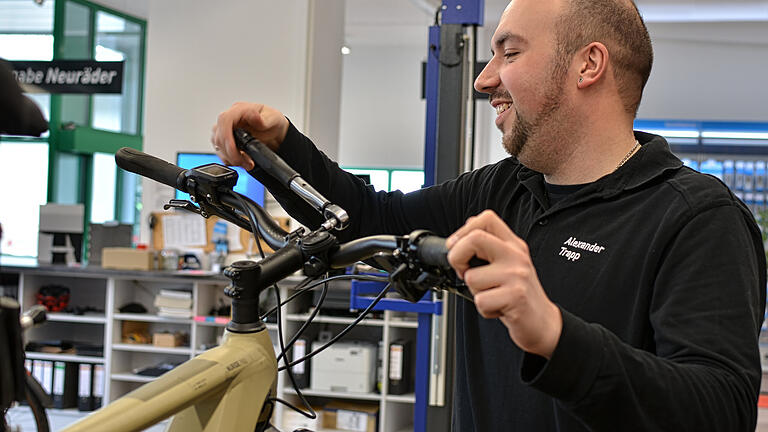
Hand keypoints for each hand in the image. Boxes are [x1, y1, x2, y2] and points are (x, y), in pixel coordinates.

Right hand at [211, 102, 289, 170]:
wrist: (274, 133)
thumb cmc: (272, 123)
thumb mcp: (273, 119)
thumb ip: (263, 119)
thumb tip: (253, 115)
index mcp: (240, 110)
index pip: (224, 120)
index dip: (226, 136)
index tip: (233, 149)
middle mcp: (230, 119)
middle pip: (219, 136)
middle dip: (231, 153)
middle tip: (246, 161)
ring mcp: (226, 130)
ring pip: (218, 146)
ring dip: (231, 158)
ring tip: (247, 163)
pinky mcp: (225, 141)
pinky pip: (221, 152)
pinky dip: (230, 160)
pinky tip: (242, 162)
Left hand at [446, 210, 562, 358]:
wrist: (543, 323)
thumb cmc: (520, 295)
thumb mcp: (508, 263)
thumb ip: (490, 245)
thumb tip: (468, 227)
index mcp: (512, 244)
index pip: (486, 218)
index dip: (463, 231)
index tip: (457, 247)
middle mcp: (516, 255)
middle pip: (474, 238)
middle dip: (457, 257)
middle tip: (464, 271)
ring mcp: (516, 275)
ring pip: (471, 277)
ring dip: (474, 292)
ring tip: (492, 295)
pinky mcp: (516, 296)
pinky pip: (480, 301)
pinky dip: (484, 310)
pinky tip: (498, 308)